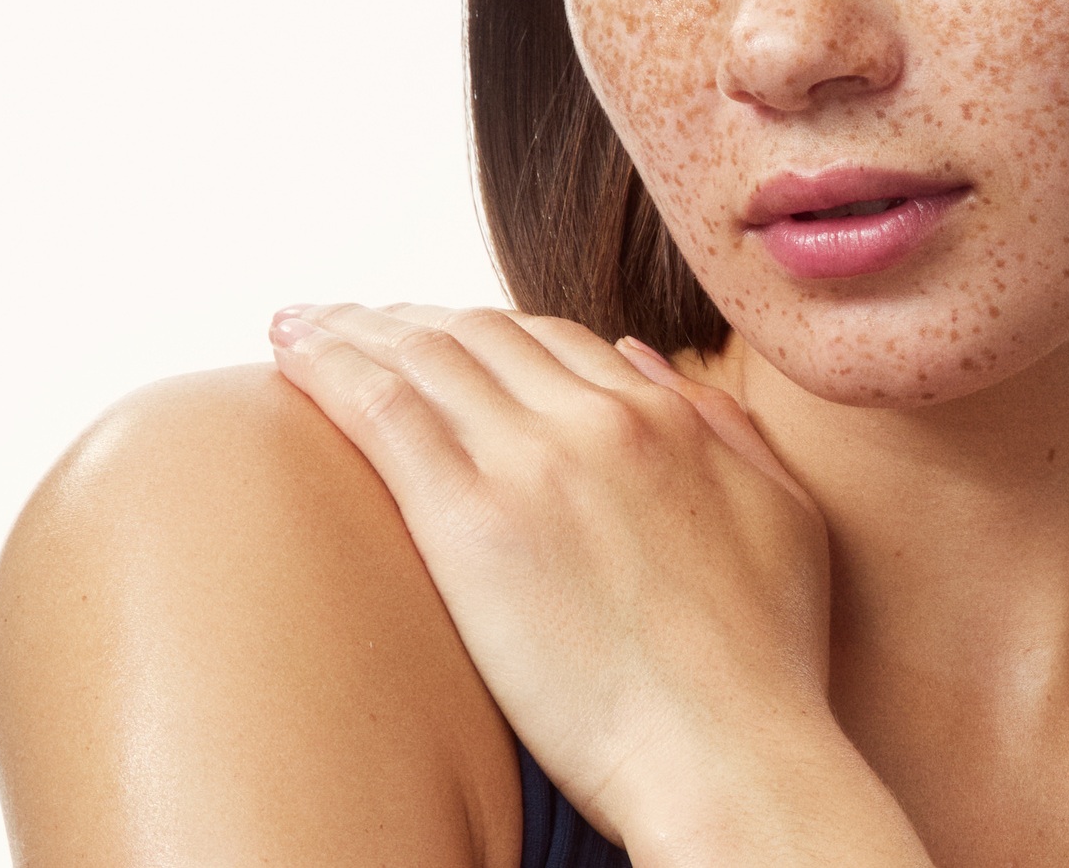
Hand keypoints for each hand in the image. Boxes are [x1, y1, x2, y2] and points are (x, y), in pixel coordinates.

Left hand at [266, 303, 834, 852]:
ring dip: (352, 329)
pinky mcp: (472, 520)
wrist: (731, 750)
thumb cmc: (766, 662)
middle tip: (346, 322)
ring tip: (296, 327)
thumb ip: (722, 429)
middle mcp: (598, 419)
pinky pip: (384, 413)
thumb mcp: (780, 514)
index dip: (481, 331)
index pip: (550, 341)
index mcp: (665, 418)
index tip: (433, 337)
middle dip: (404, 318)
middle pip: (478, 335)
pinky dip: (331, 367)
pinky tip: (289, 355)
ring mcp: (534, 462)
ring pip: (424, 356)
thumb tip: (644, 363)